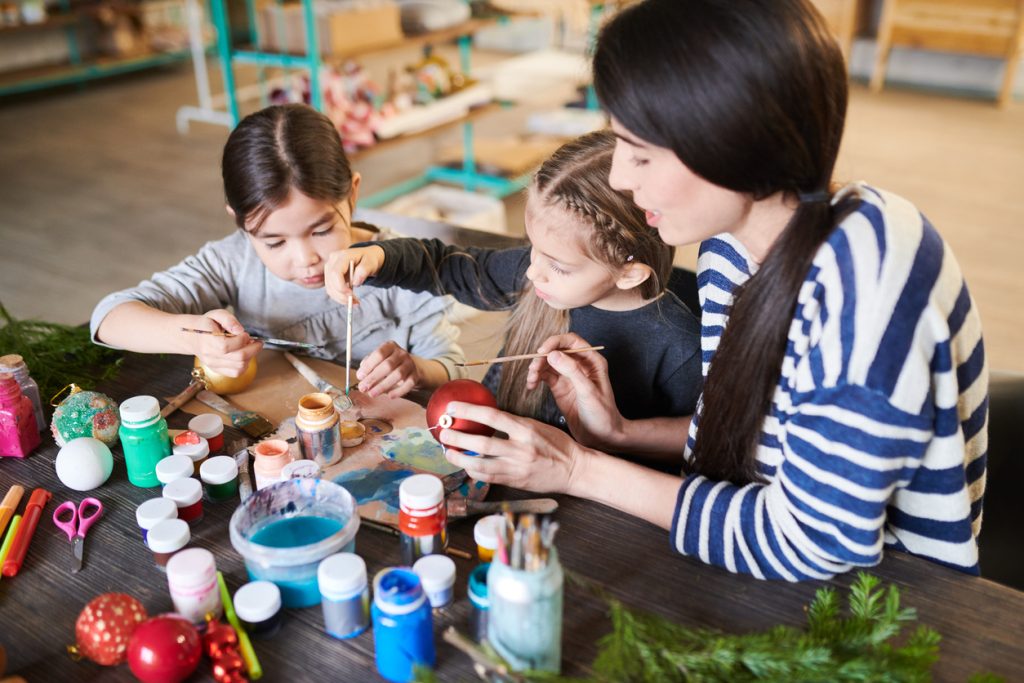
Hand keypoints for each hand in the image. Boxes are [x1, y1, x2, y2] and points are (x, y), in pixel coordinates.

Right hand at [189, 310, 261, 376]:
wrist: (193, 336)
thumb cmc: (207, 324)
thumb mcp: (216, 314)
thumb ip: (229, 320)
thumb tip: (240, 330)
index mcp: (208, 341)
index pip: (228, 346)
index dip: (242, 339)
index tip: (245, 333)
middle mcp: (210, 356)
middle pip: (238, 358)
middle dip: (253, 349)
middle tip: (256, 341)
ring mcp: (214, 365)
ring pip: (240, 367)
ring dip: (251, 356)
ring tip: (249, 347)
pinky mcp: (218, 370)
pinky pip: (236, 373)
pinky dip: (245, 364)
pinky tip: (244, 355)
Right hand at [325, 246, 385, 304]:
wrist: (366, 258)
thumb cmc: (369, 260)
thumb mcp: (371, 263)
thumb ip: (364, 270)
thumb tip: (355, 283)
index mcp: (342, 256)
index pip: (335, 273)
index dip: (341, 286)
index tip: (351, 295)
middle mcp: (333, 261)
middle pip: (331, 282)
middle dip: (341, 295)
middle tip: (355, 302)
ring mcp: (329, 268)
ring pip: (330, 288)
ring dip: (341, 298)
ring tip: (355, 302)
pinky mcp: (330, 276)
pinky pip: (331, 289)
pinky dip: (340, 297)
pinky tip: (350, 299)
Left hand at [355, 341, 424, 397]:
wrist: (407, 367)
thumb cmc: (388, 363)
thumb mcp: (377, 360)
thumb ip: (368, 365)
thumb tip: (361, 376)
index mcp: (390, 346)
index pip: (379, 354)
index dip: (368, 366)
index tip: (360, 376)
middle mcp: (401, 353)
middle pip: (388, 365)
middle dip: (373, 378)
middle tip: (363, 388)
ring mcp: (410, 364)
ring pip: (398, 375)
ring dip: (383, 386)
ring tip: (372, 394)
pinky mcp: (415, 375)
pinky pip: (408, 384)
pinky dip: (398, 391)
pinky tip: (389, 396)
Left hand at [438, 401, 587, 493]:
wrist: (575, 470)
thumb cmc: (557, 445)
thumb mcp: (536, 426)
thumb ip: (513, 424)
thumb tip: (485, 418)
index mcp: (526, 429)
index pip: (491, 416)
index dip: (469, 410)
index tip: (453, 407)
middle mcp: (520, 449)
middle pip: (481, 443)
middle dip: (458, 437)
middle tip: (444, 431)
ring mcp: (517, 468)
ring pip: (480, 465)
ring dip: (460, 458)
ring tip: (448, 451)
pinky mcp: (516, 482)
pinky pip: (489, 478)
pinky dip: (474, 472)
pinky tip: (467, 466)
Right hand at [526, 333, 625, 450]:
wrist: (601, 437)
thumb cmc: (602, 414)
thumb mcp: (588, 391)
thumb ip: (571, 371)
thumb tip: (552, 354)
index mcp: (592, 361)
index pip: (571, 341)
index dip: (555, 342)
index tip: (542, 352)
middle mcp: (579, 365)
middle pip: (556, 350)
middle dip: (542, 357)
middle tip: (534, 369)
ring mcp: (568, 376)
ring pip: (548, 363)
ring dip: (537, 368)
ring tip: (531, 379)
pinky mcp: (560, 387)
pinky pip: (544, 376)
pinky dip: (535, 378)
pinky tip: (531, 385)